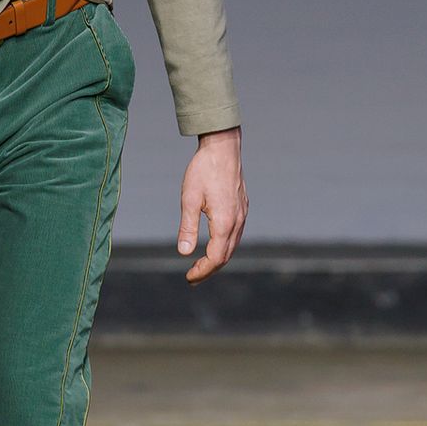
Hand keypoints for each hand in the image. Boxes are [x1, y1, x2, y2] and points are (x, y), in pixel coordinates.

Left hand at [176, 128, 247, 283]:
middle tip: (192, 277)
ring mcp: (242, 214)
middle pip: (226, 256)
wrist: (223, 148)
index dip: (203, 271)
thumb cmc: (203, 170)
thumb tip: (184, 253)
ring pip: (232, 246)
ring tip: (201, 265)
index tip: (188, 278)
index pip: (216, 258)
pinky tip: (214, 244)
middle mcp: (237, 221)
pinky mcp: (242, 207)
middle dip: (209, 269)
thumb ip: (187, 228)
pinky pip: (236, 234)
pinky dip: (225, 246)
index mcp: (225, 222)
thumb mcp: (189, 199)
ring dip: (218, 259)